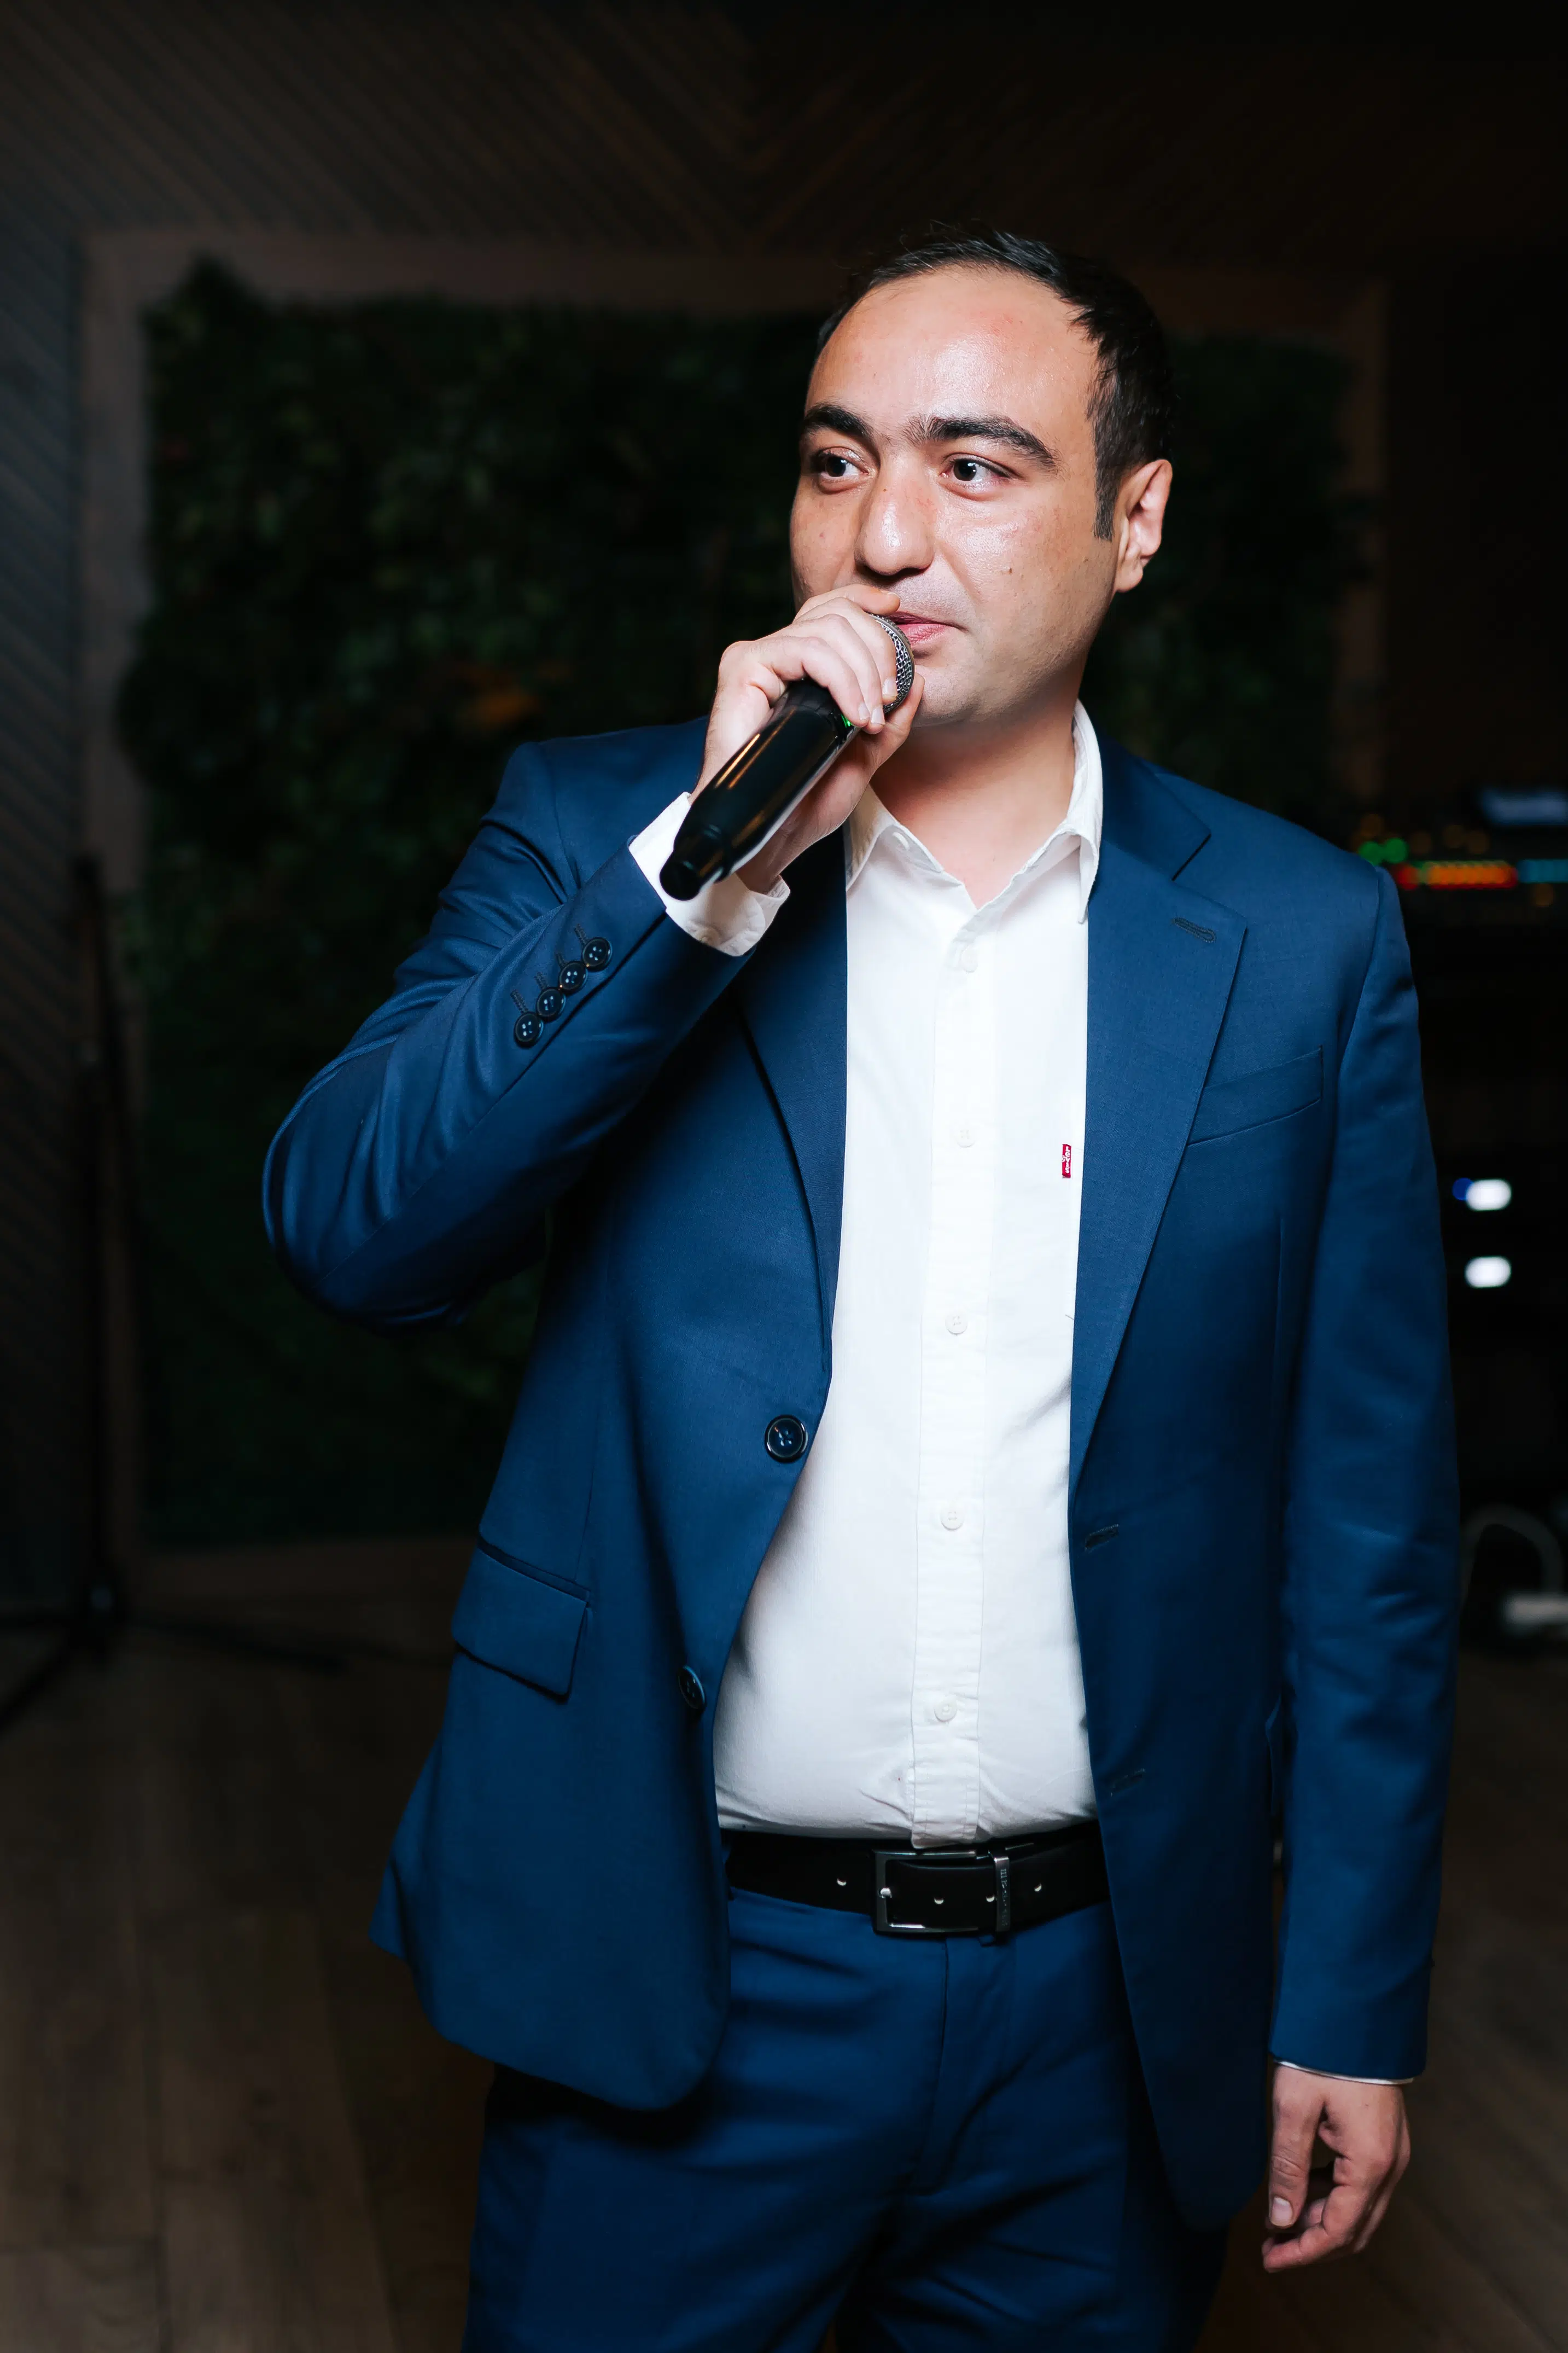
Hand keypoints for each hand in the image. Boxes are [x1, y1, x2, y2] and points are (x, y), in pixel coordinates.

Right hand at [697, 584, 924, 893]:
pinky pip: (804, 650)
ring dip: (862, 672)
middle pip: (836, 614)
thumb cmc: (804, 800)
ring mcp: (756, 660)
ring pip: (825, 630)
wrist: (771, 836)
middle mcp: (775, 656)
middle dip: (877, 651)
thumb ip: (890, 723)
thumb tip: (918, 682)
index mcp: (798, 668)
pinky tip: (852, 714)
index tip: (898, 613)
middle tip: (888, 699)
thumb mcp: (863, 757)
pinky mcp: (743, 669)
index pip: (830, 611)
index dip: (865, 602)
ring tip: (869, 718)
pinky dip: (839, 678)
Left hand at [1262, 2067, 1409, 2270]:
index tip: (1269, 2259)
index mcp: (1371, 2164)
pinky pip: (1358, 2185)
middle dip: (1311, 2243)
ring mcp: (1391, 2154)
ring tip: (1276, 2220)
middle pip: (1353, 2228)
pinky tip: (1298, 2189)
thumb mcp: (1294, 2108)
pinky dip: (1330, 2196)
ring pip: (1357, 2209)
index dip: (1303, 2252)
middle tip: (1269, 2247)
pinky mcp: (1383, 2141)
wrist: (1354, 2012)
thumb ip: (1288, 2168)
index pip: (1338, 2231)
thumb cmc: (1323, 2055)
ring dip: (1319, 2220)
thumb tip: (1281, 2221)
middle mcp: (1390, 2166)